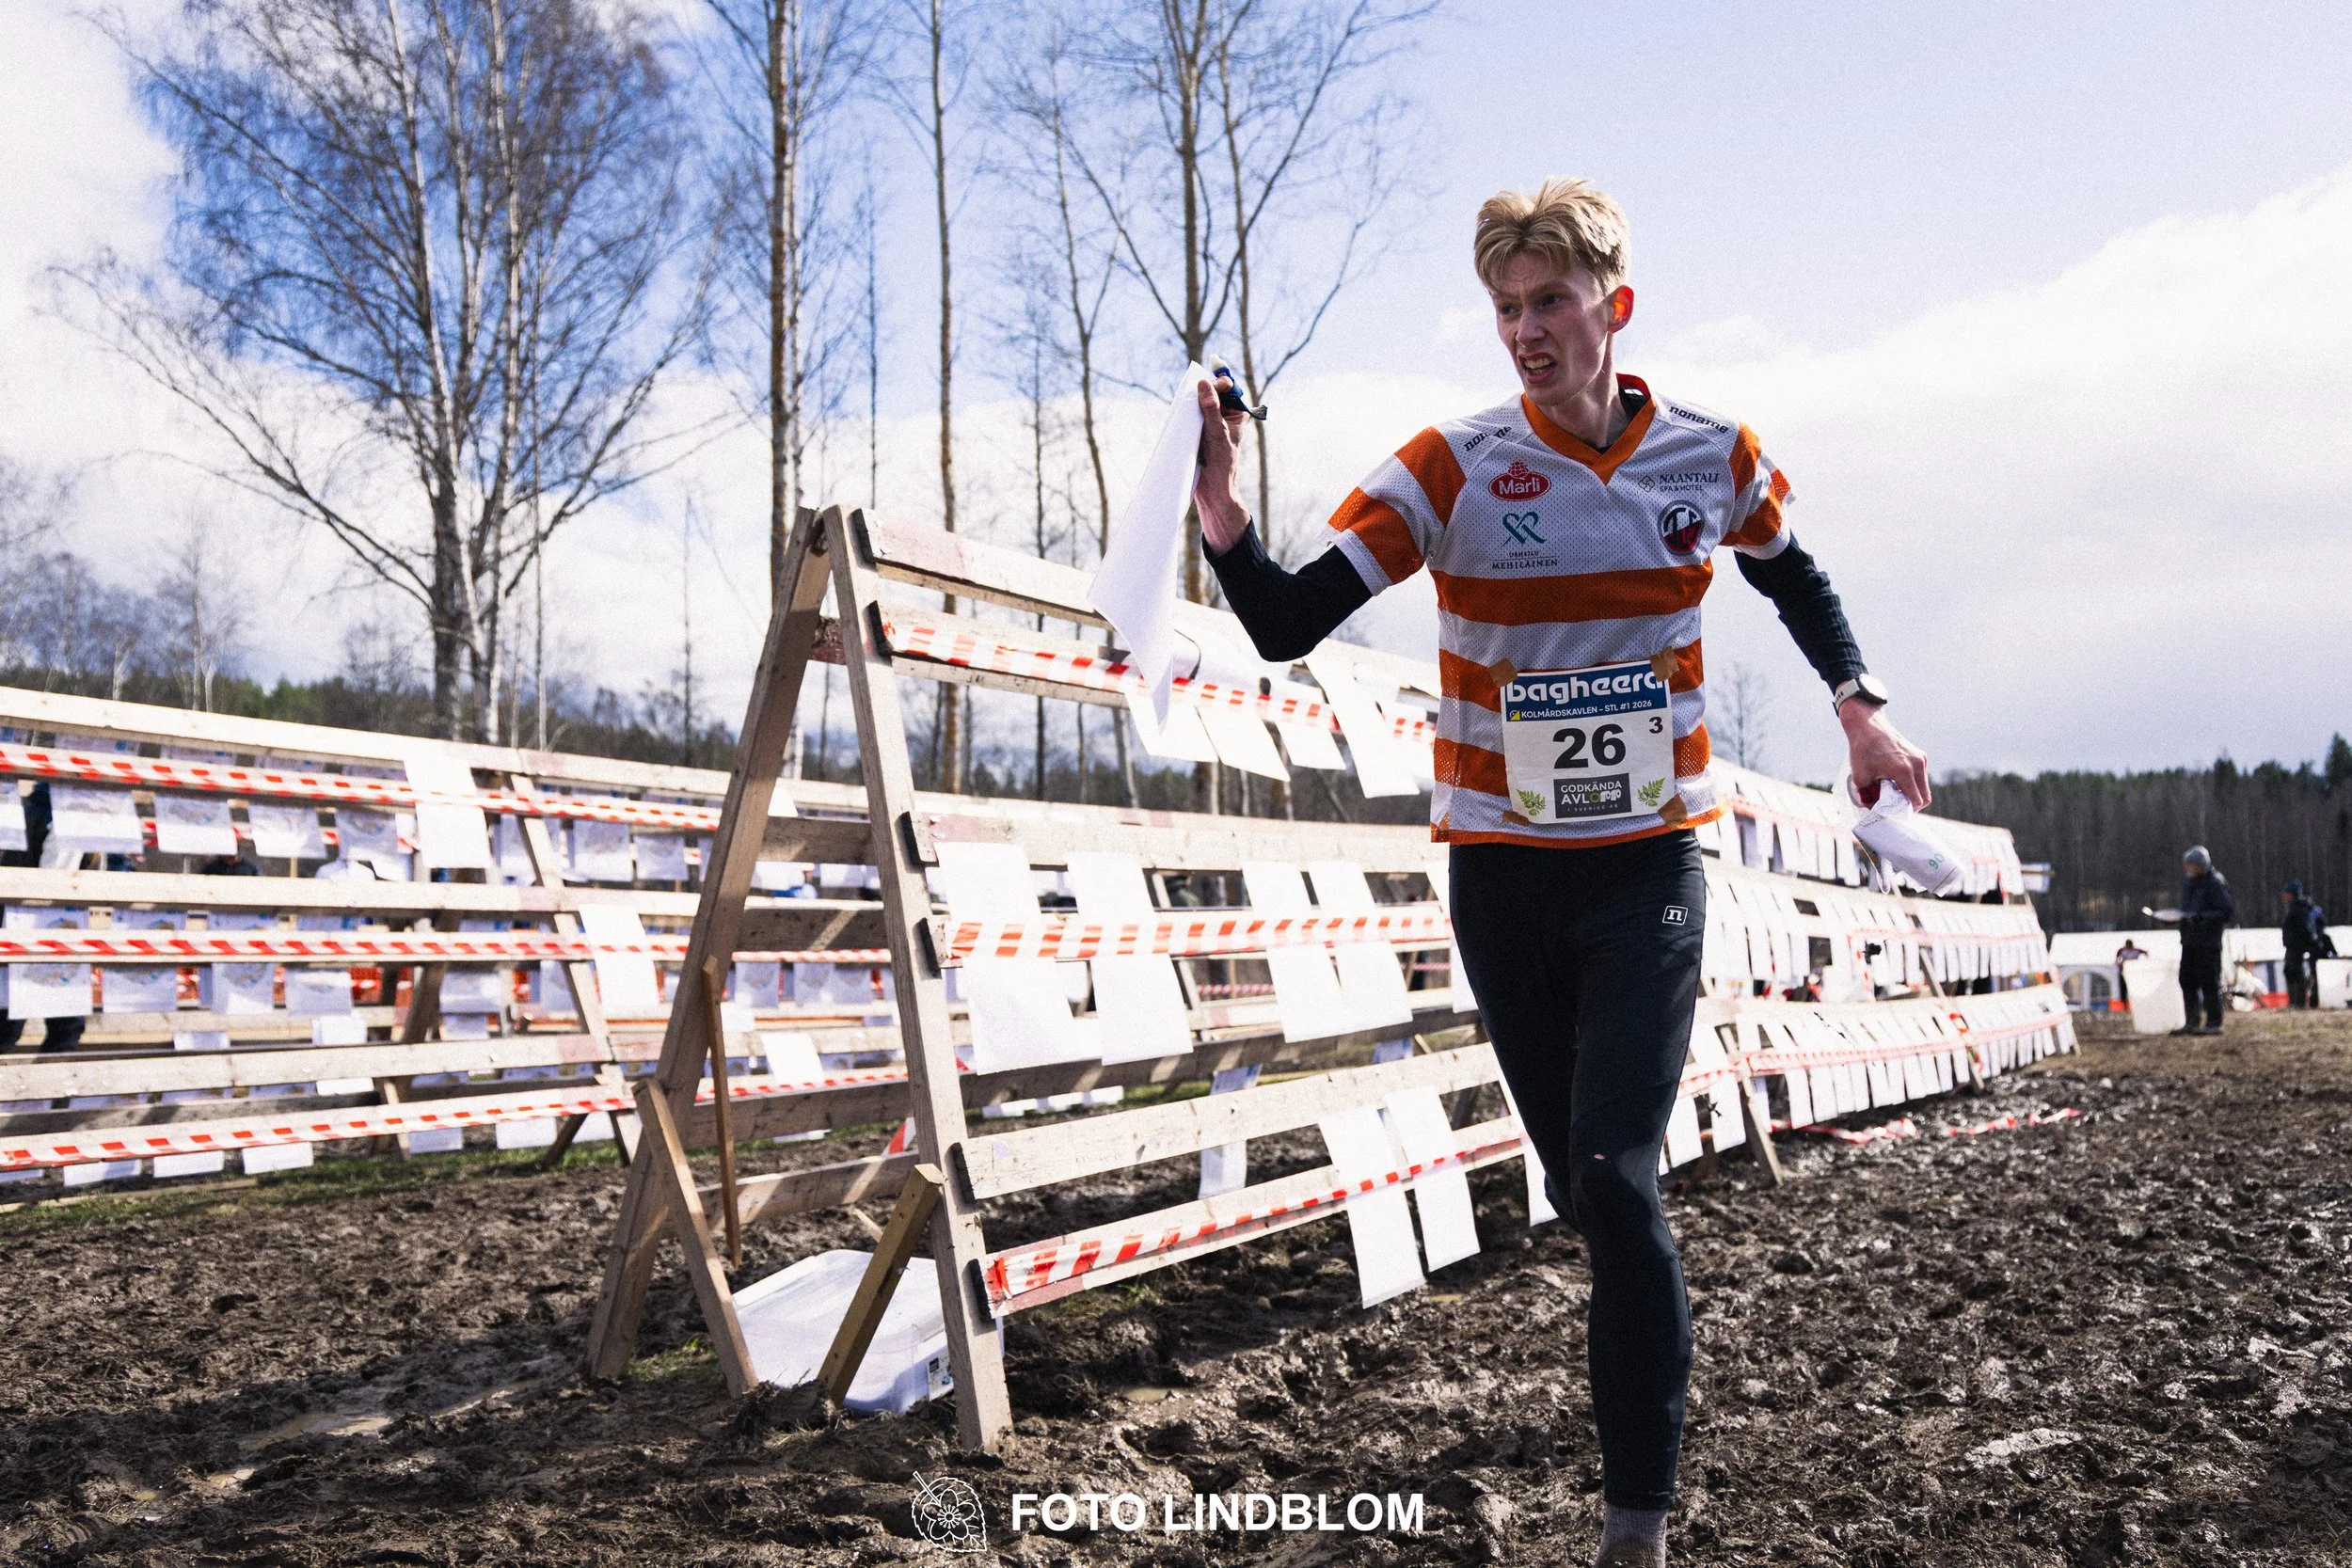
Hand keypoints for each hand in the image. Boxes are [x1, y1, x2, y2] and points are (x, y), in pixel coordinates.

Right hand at [1193, 370, 1251, 553]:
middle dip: (1204, 388)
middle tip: (1194, 386)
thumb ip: (1211, 407)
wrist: (1212, 490)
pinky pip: (1192, 413)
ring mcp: (1212, 422)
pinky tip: (1180, 410)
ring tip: (1186, 399)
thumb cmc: (1221, 463)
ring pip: (1201, 401)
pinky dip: (1186, 411)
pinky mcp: (1199, 429)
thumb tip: (1204, 384)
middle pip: (1214, 391)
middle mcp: (1226, 415)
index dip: (1219, 379)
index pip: (1230, 388)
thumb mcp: (1217, 432)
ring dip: (1193, 400)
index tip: (1208, 375)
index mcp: (1238, 413)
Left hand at [1841, 701, 1929, 808]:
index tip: (1894, 812)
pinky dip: (1912, 783)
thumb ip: (1870, 798)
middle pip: (1924, 797)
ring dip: (1912, 793)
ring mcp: (1920, 758)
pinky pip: (1921, 776)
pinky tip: (1895, 781)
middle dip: (1911, 805)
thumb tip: (1876, 811)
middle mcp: (1917, 764)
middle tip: (1894, 805)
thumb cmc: (1862, 750)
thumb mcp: (1861, 778)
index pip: (1917, 801)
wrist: (1867, 725)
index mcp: (1904, 771)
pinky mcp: (1920, 755)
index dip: (1906, 811)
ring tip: (1893, 792)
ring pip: (1924, 787)